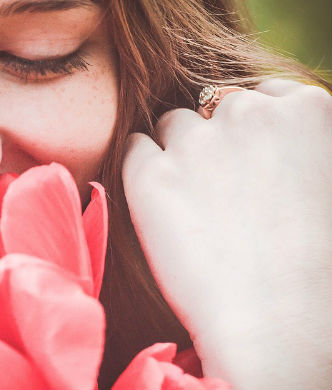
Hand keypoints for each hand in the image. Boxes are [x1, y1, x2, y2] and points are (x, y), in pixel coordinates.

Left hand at [122, 80, 331, 388]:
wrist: (281, 324)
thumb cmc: (321, 269)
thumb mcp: (331, 184)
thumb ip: (303, 146)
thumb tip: (276, 150)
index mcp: (308, 109)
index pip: (263, 96)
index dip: (252, 132)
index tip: (250, 166)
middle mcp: (248, 113)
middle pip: (214, 106)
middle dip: (214, 138)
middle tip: (219, 191)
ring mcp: (195, 142)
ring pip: (172, 124)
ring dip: (176, 150)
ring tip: (190, 203)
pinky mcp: (148, 175)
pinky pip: (135, 148)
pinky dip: (142, 169)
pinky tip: (159, 203)